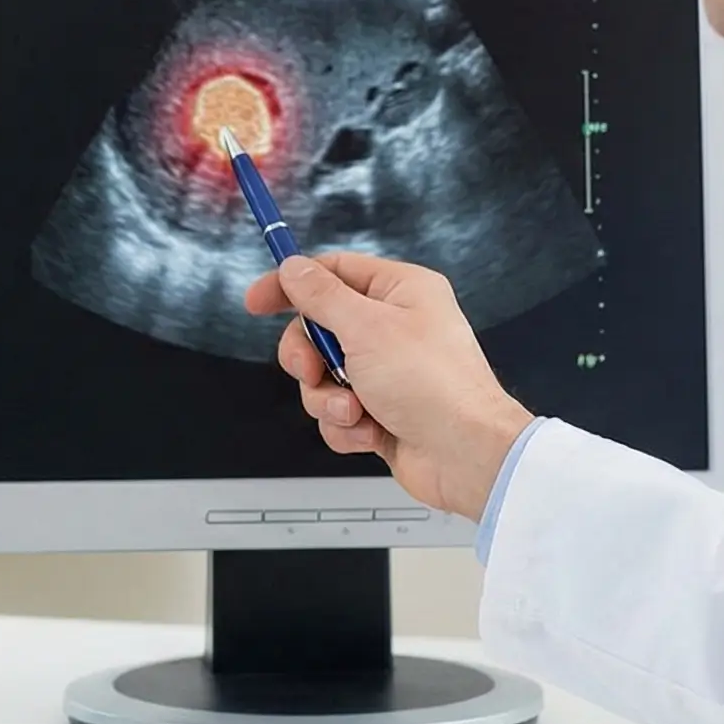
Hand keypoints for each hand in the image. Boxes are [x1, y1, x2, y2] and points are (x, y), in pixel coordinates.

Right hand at [247, 253, 531, 520]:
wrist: (466, 456)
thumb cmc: (434, 386)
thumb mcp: (365, 328)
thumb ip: (321, 296)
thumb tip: (293, 268)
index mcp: (401, 292)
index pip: (332, 273)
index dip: (291, 285)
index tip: (257, 302)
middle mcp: (395, 328)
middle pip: (319, 329)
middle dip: (309, 357)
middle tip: (313, 369)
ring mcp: (388, 372)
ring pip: (323, 377)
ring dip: (328, 398)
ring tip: (354, 409)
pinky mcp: (382, 411)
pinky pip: (338, 411)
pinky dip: (346, 425)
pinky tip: (370, 431)